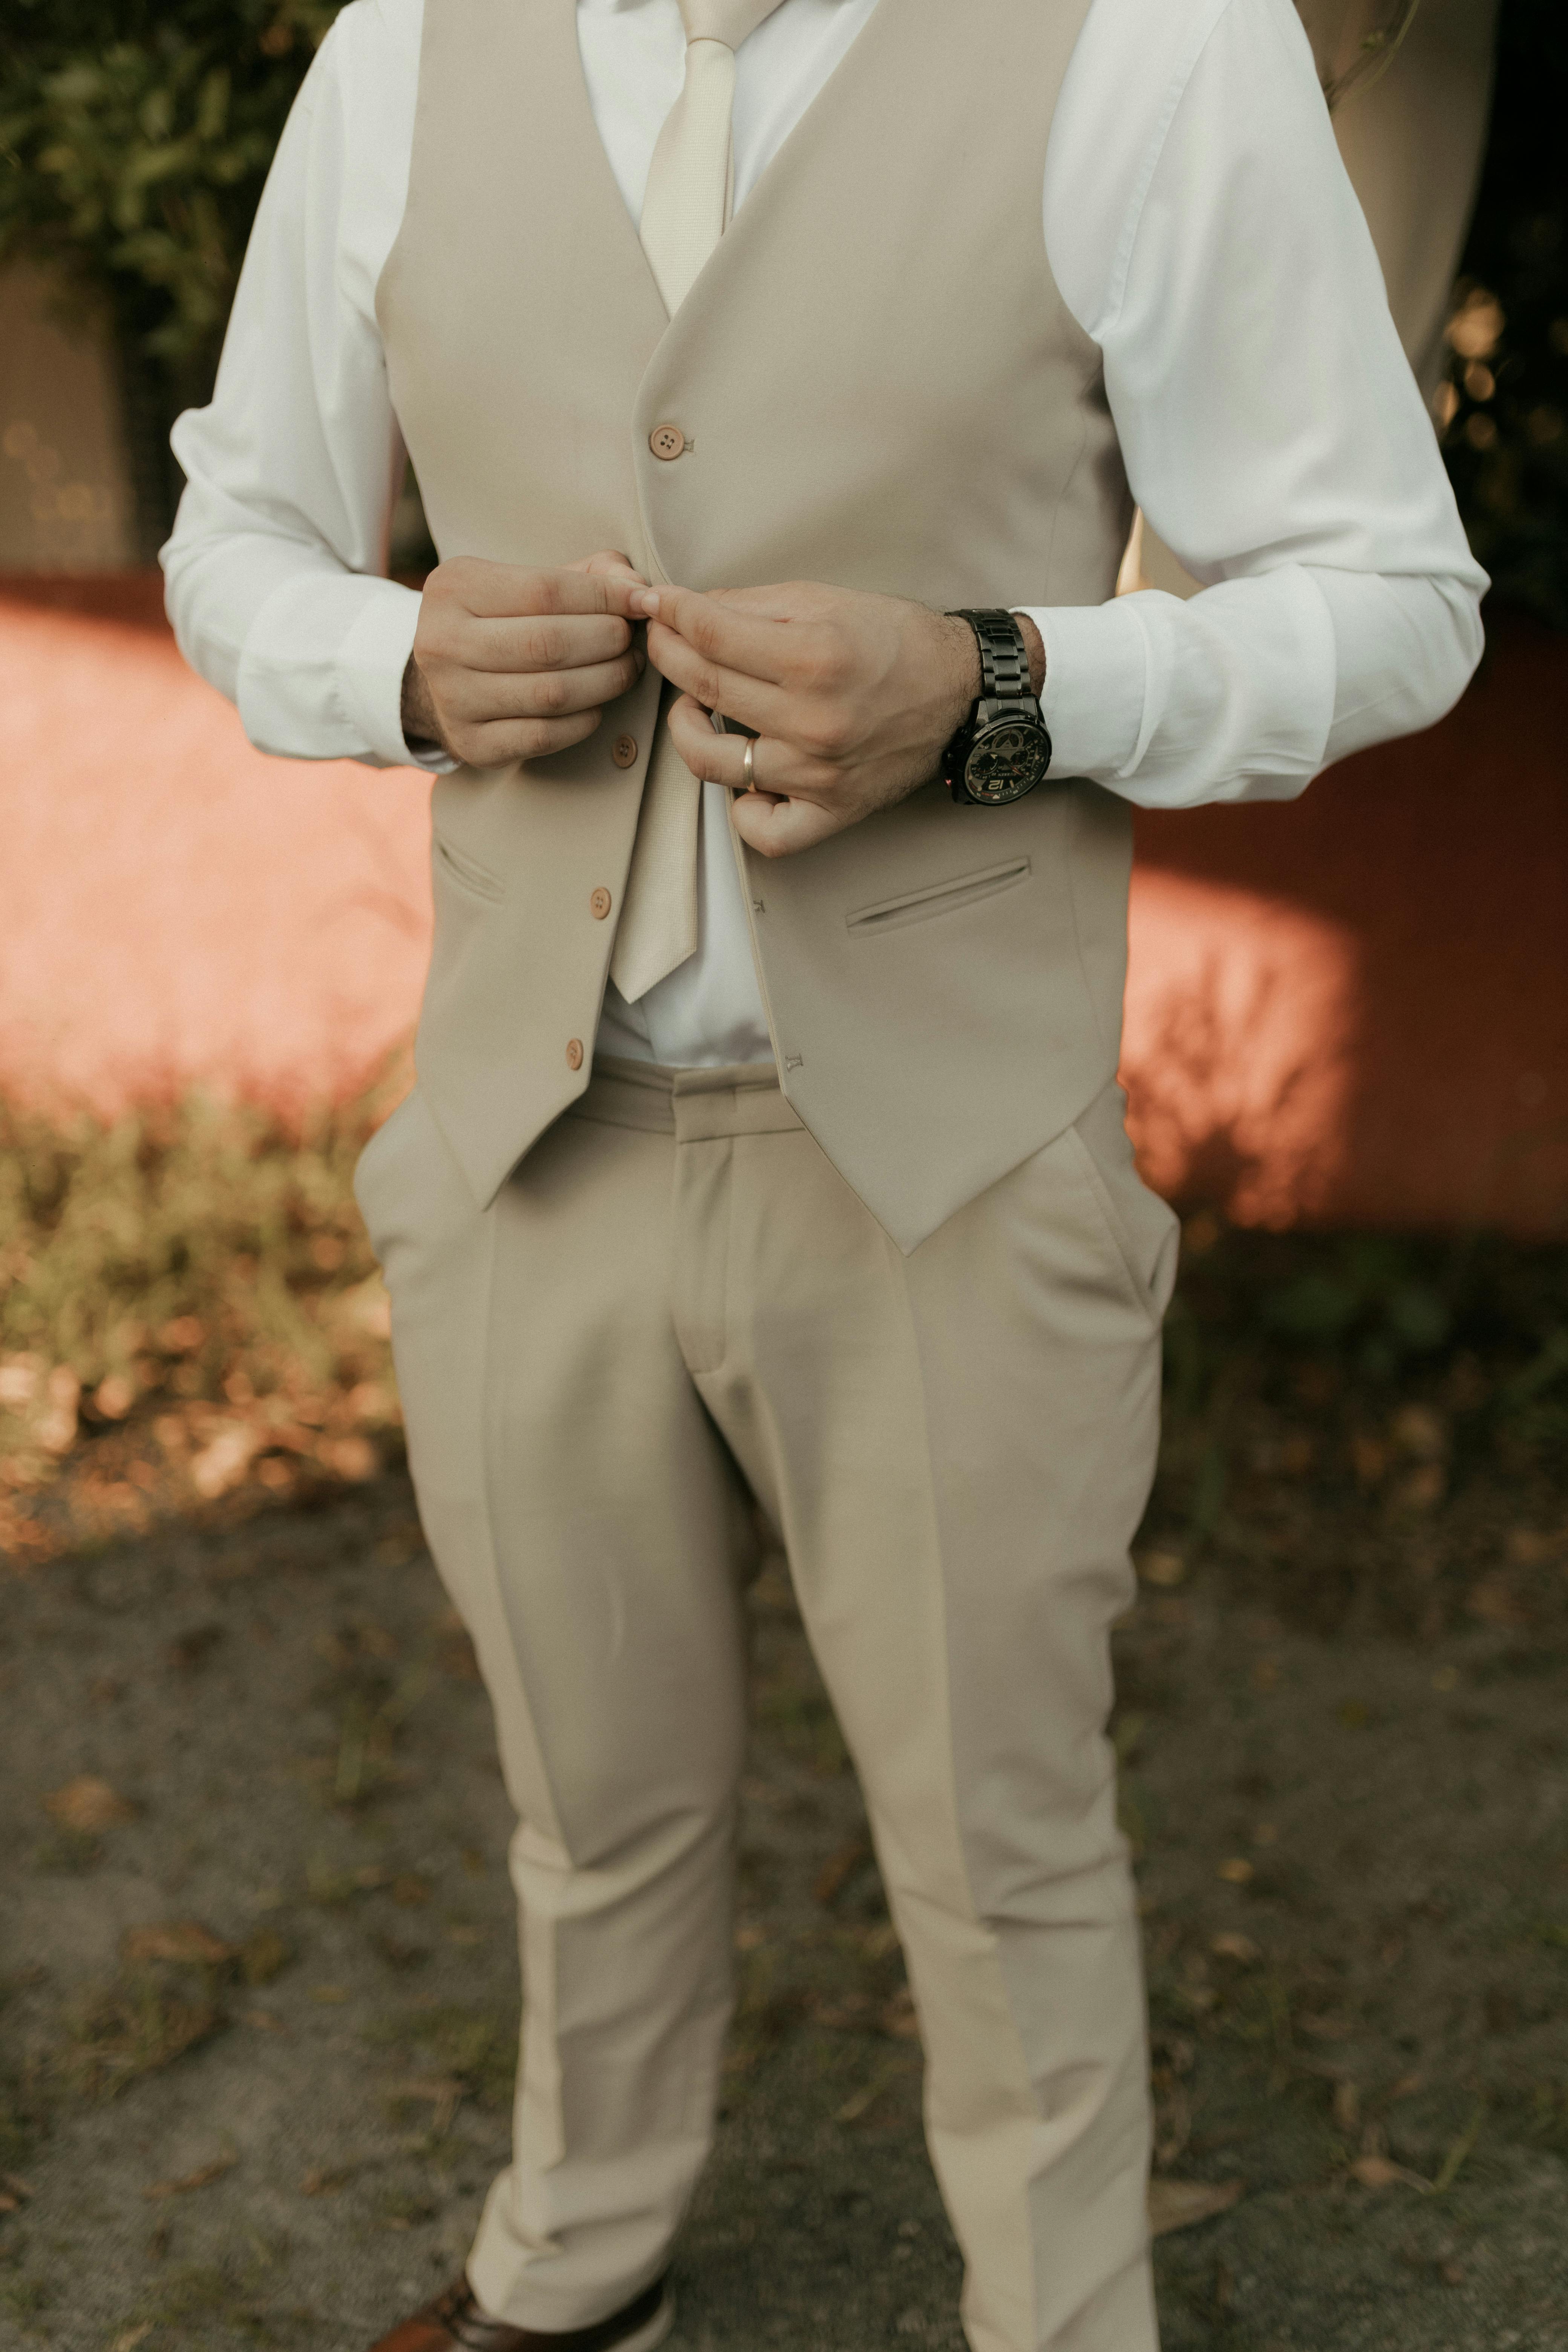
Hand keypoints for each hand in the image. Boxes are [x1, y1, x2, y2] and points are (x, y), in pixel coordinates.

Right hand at [402, 550, 647, 765]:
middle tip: (631, 640)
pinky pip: (544, 735)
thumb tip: (637, 589)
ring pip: (551, 693)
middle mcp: (441, 642)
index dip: (604, 597)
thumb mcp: (532, 581)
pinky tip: (597, 705)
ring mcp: (452, 698)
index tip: (642, 601)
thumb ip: (588, 574)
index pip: (545, 589)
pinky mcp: (472, 744)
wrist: (449, 680)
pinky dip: (584, 720)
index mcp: (455, 587)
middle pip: (548, 643)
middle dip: (607, 640)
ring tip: (626, 668)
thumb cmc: (505, 621)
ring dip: (605, 681)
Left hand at [634, 580, 1042, 857]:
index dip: (671, 615)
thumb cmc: (895, 642)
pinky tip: (744, 779)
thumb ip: (751, 605)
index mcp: (815, 658)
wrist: (960, 690)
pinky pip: (763, 830)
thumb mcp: (825, 600)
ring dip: (687, 731)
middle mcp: (815, 721)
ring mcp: (819, 774)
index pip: (711, 635)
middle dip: (670, 657)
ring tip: (695, 709)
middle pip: (705, 689)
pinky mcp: (832, 811)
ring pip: (714, 764)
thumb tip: (686, 610)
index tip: (656, 605)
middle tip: (664, 642)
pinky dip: (742, 810)